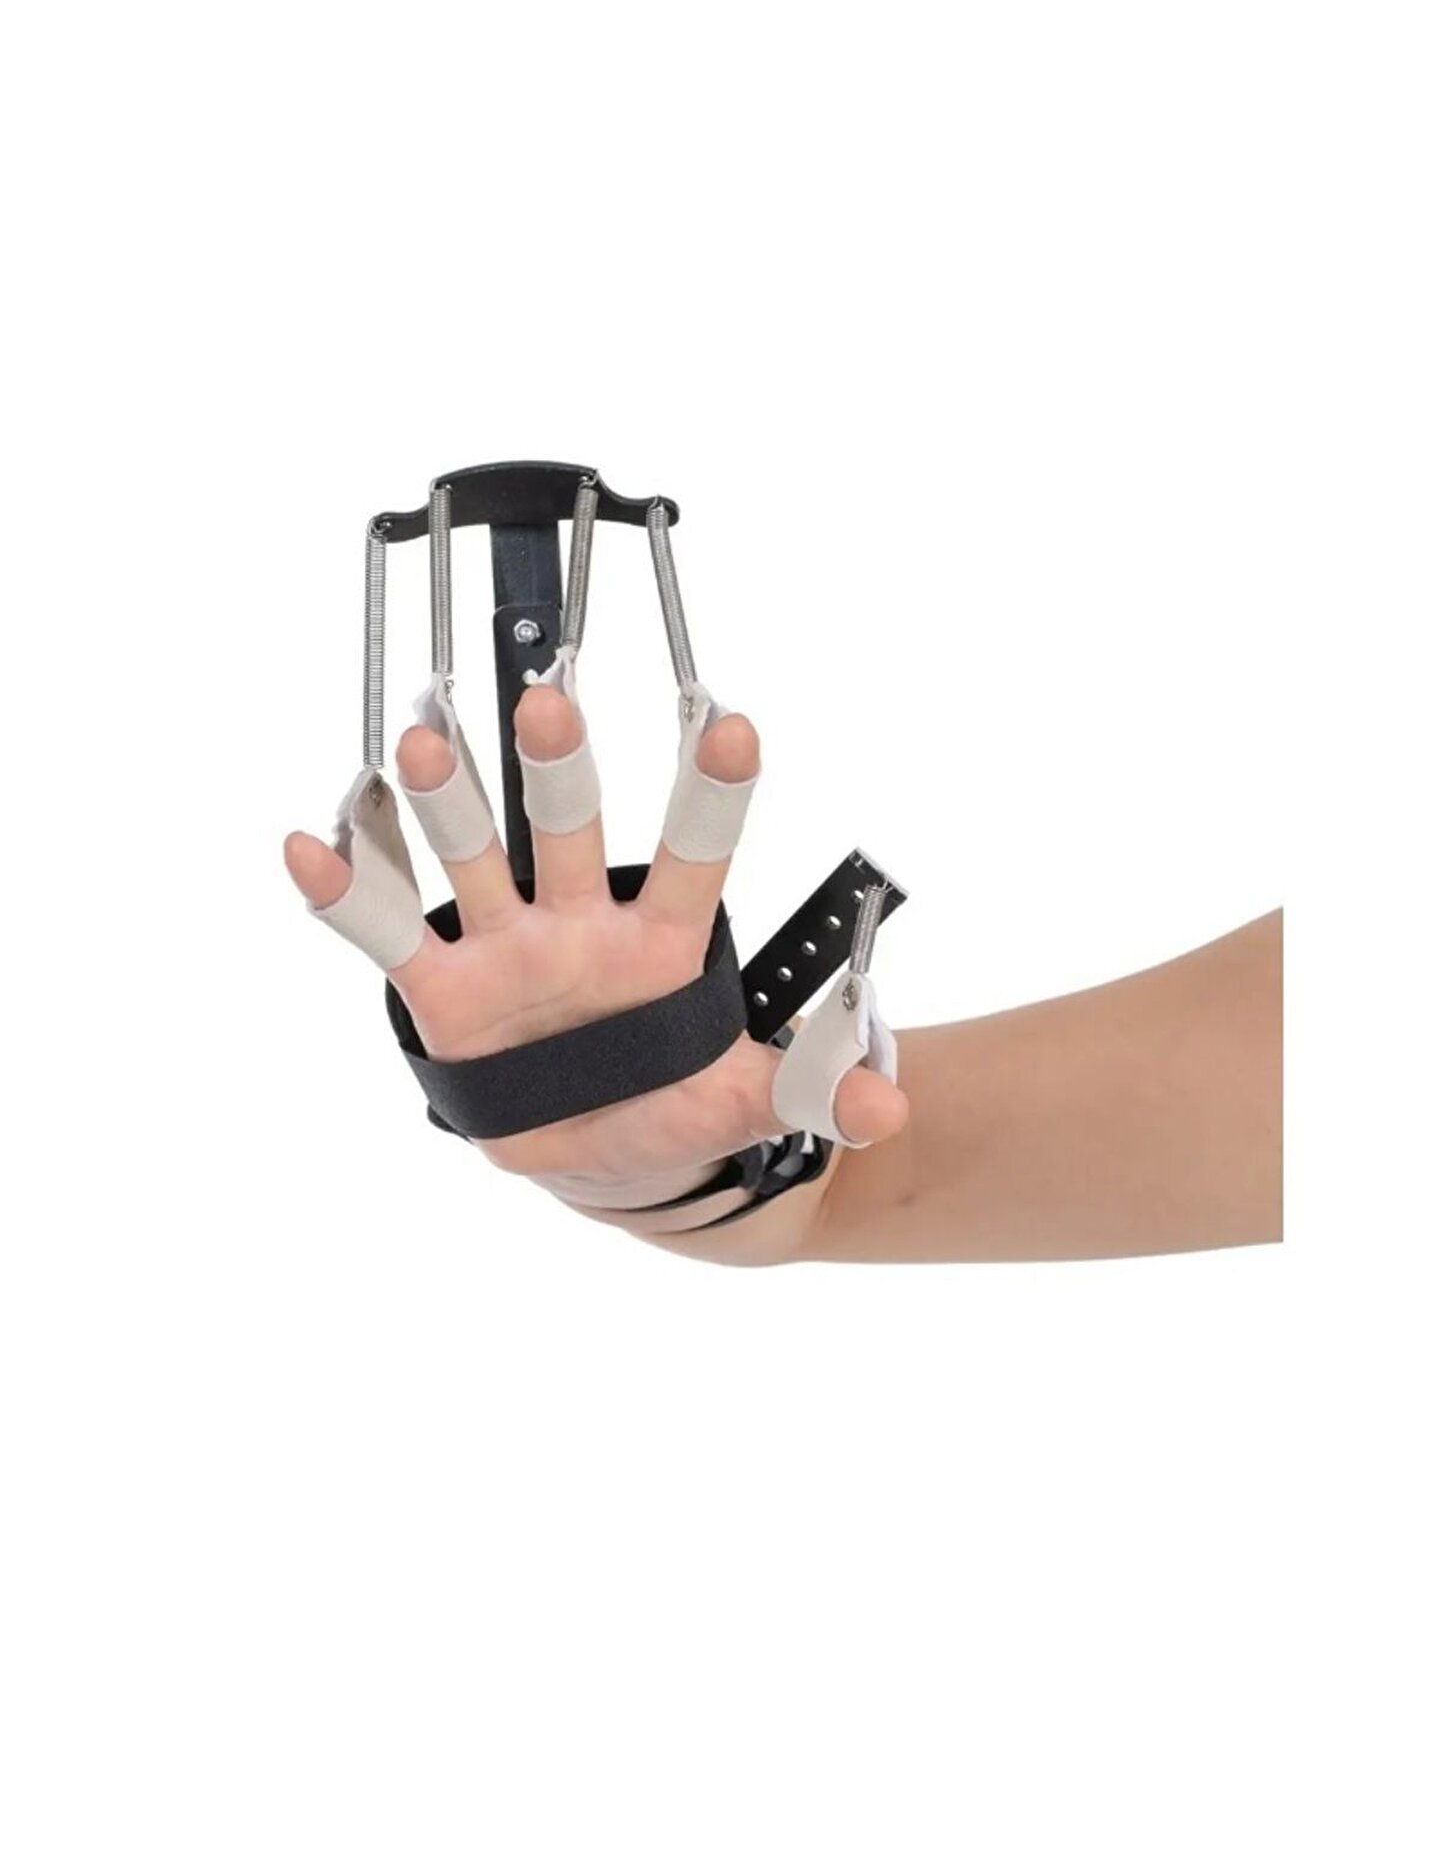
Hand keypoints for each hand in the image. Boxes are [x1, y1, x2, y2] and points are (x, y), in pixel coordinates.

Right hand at [284, 681, 908, 1188]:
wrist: (599, 1154)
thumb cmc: (674, 1108)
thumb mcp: (742, 1105)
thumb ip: (808, 1092)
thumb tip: (891, 1106)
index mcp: (665, 941)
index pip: (696, 852)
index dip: (711, 792)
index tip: (729, 725)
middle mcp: (580, 919)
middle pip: (569, 826)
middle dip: (558, 764)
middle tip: (551, 699)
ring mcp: (506, 946)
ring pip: (473, 855)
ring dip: (448, 801)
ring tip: (424, 743)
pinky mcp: (440, 987)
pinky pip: (388, 931)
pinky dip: (347, 890)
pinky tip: (308, 846)